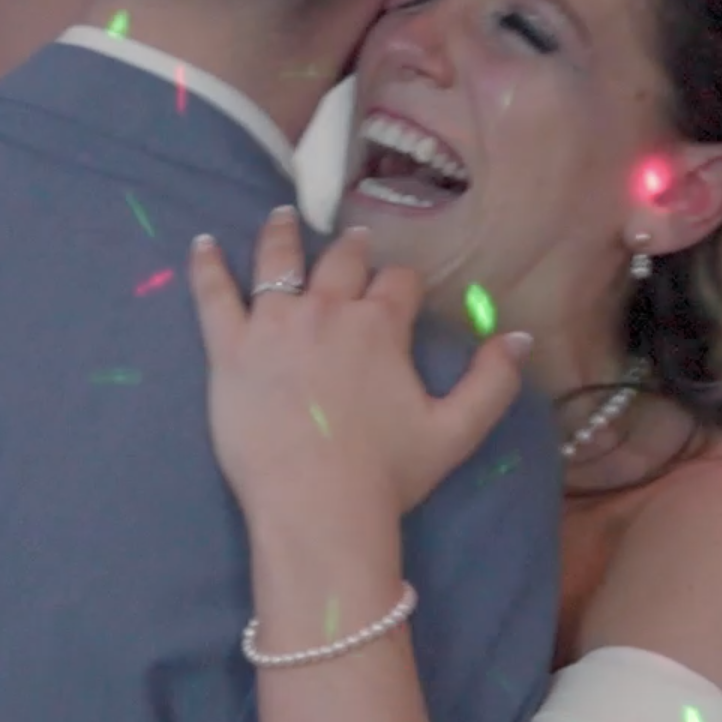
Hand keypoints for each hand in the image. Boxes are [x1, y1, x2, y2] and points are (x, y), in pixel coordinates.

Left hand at [188, 208, 529, 525]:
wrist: (316, 505)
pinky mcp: (229, 348)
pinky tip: (201, 244)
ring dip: (282, 235)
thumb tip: (519, 337)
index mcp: (380, 326)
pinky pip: (214, 294)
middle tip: (351, 241)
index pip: (397, 283)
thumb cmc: (386, 474)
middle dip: (351, 250)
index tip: (399, 288)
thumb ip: (492, 381)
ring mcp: (273, 324)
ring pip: (278, 262)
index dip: (402, 284)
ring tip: (281, 217)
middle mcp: (327, 310)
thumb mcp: (456, 430)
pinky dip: (207, 266)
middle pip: (341, 261)